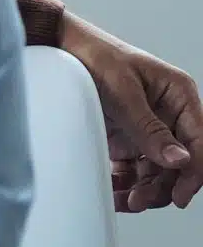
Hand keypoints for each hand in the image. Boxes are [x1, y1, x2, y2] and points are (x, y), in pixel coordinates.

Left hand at [59, 12, 202, 210]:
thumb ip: (150, 128)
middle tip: (139, 200)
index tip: (178, 195)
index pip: (200, 142)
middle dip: (161, 185)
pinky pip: (133, 168)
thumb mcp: (123, 91)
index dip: (193, 172)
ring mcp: (148, 127)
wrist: (57, 45)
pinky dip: (126, 183)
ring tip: (124, 201)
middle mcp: (168, 114)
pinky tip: (114, 193)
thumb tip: (180, 160)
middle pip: (178, 162)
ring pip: (157, 170)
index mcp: (179, 96)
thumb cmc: (94, 55)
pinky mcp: (126, 136)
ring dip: (143, 189)